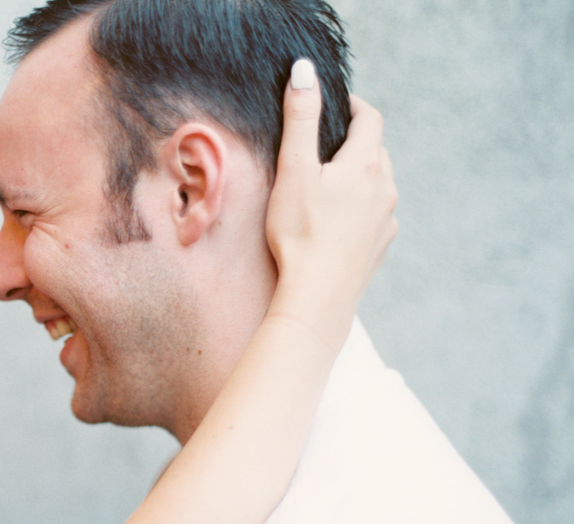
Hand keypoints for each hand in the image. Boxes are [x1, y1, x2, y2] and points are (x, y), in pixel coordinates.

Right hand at [265, 60, 397, 348]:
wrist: (318, 296)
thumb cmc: (301, 233)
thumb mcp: (294, 169)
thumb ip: (300, 118)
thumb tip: (304, 72)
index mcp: (366, 164)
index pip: (369, 119)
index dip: (353, 106)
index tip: (336, 105)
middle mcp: (384, 189)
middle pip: (376, 152)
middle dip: (354, 144)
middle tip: (326, 148)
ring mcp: (385, 221)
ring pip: (377, 186)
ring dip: (358, 180)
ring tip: (329, 188)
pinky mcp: (379, 248)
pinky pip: (374, 218)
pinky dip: (359, 212)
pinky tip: (336, 225)